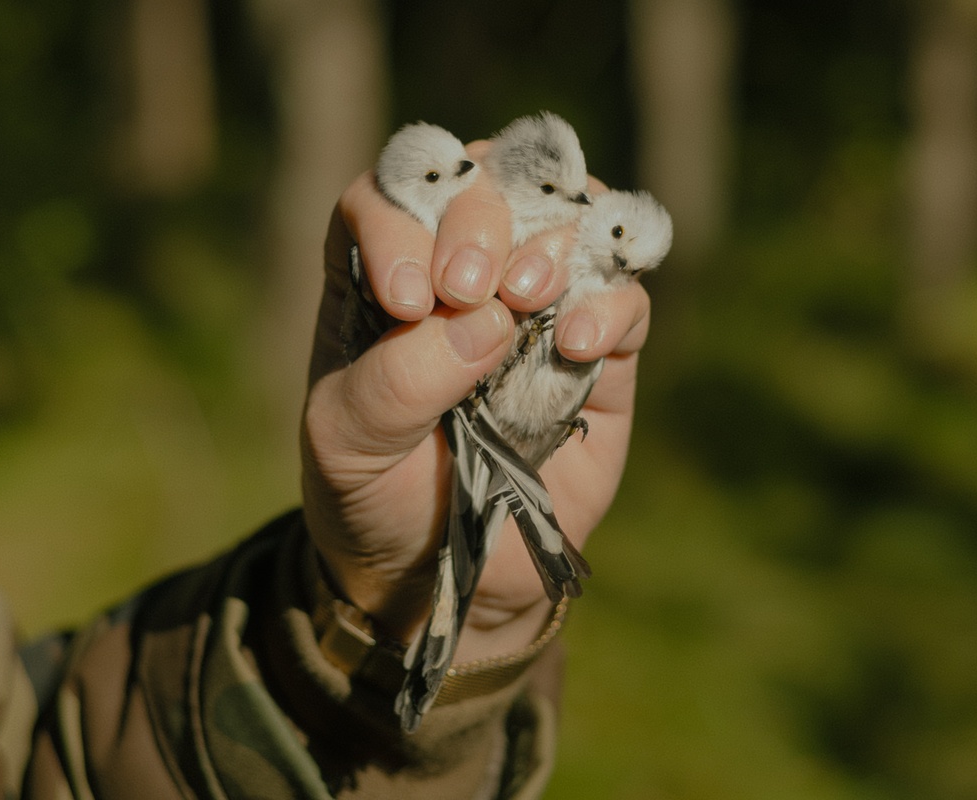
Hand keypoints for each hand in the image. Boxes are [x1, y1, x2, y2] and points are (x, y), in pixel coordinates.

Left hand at [300, 141, 650, 662]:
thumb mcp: (350, 445)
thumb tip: (489, 321)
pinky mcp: (601, 353)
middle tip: (469, 291)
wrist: (446, 565)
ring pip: (566, 221)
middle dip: (479, 224)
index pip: (393, 193)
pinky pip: (627, 297)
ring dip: (550, 245)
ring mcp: (538, 308)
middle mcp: (463, 275)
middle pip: (484, 185)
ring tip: (527, 299)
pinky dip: (610, 304)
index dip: (402, 219)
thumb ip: (395, 381)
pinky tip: (574, 347)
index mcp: (383, 277)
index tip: (407, 300)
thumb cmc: (378, 494)